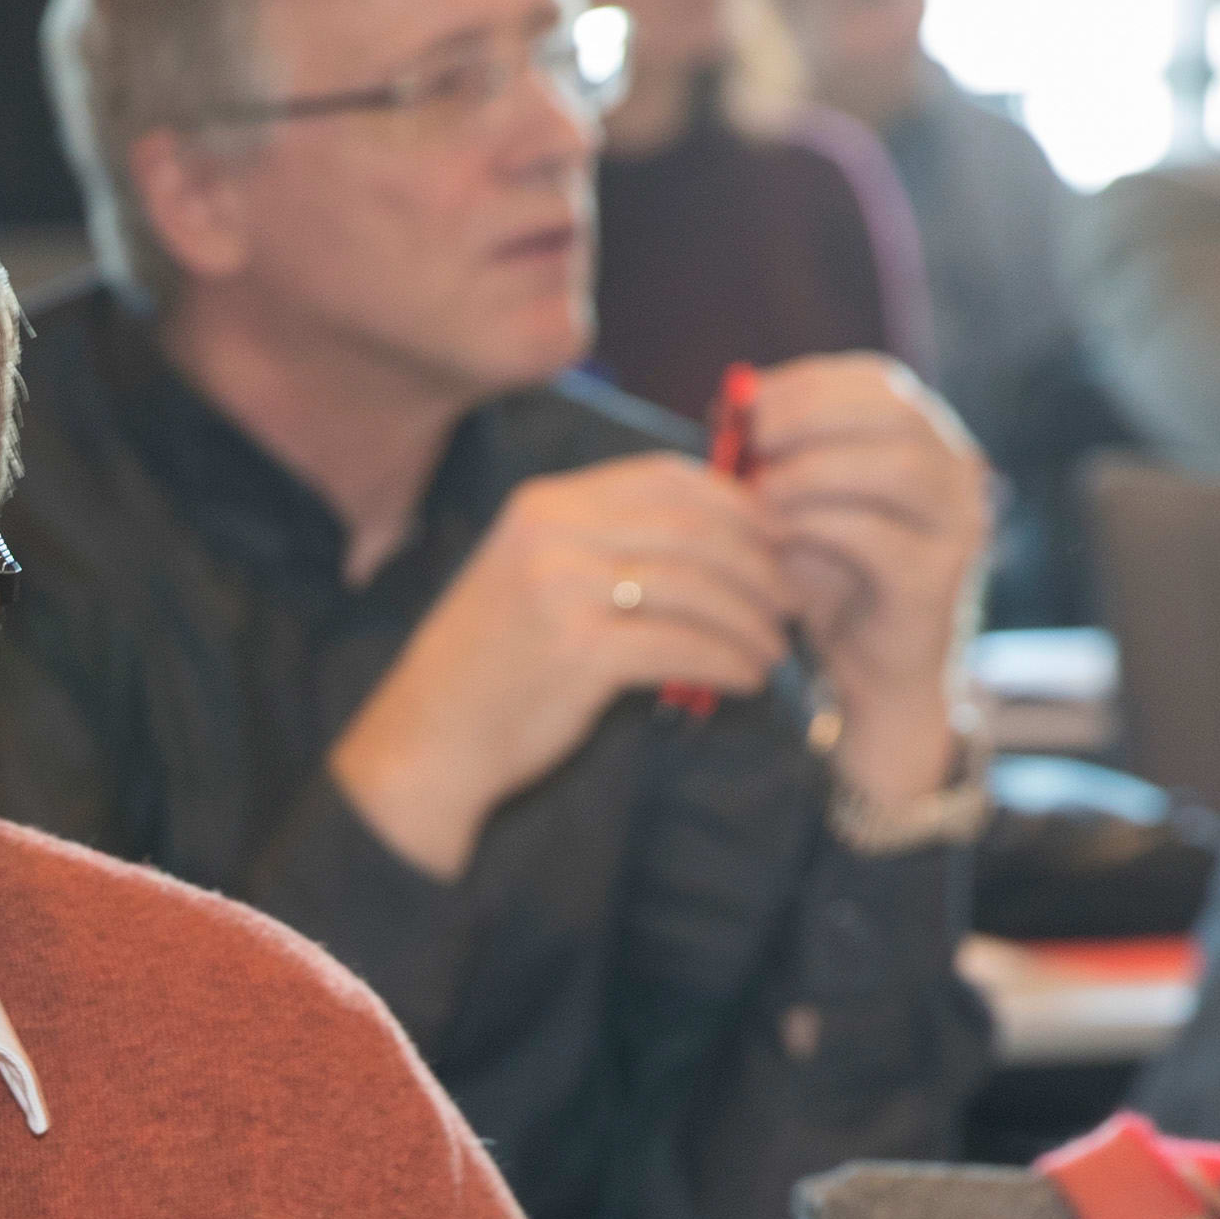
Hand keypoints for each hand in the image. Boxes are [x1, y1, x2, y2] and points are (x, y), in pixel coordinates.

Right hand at [329, 455, 789, 876]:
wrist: (426, 741)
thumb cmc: (492, 666)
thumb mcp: (534, 577)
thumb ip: (604, 543)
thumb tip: (716, 532)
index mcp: (544, 505)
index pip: (666, 477)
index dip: (736, 502)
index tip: (776, 537)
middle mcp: (552, 534)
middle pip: (693, 528)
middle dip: (759, 564)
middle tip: (793, 599)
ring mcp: (563, 590)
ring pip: (697, 587)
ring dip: (752, 620)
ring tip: (776, 648)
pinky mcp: (579, 652)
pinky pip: (683, 645)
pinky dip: (728, 661)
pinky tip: (746, 679)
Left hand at [726, 356, 986, 807]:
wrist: (869, 676)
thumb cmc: (827, 582)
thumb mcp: (799, 508)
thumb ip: (778, 458)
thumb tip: (732, 406)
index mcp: (923, 440)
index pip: (879, 382)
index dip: (812, 382)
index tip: (751, 400)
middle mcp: (954, 472)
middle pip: (896, 412)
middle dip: (814, 415)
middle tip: (753, 438)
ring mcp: (957, 524)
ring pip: (898, 467)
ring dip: (817, 470)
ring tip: (763, 489)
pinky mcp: (938, 579)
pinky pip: (881, 538)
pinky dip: (821, 528)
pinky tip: (780, 538)